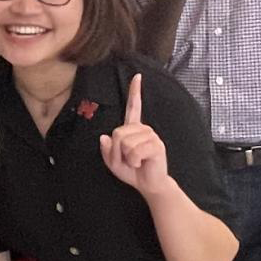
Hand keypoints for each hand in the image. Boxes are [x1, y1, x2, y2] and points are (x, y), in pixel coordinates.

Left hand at [99, 73, 170, 196]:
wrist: (148, 184)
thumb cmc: (132, 171)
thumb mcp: (113, 162)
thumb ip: (106, 150)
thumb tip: (104, 137)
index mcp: (133, 129)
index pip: (133, 107)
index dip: (135, 91)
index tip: (137, 76)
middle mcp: (143, 129)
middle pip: (118, 133)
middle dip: (117, 151)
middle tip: (128, 160)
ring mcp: (150, 136)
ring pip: (125, 142)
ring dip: (126, 157)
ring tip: (135, 162)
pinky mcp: (156, 145)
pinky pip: (134, 151)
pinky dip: (133, 161)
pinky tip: (141, 163)